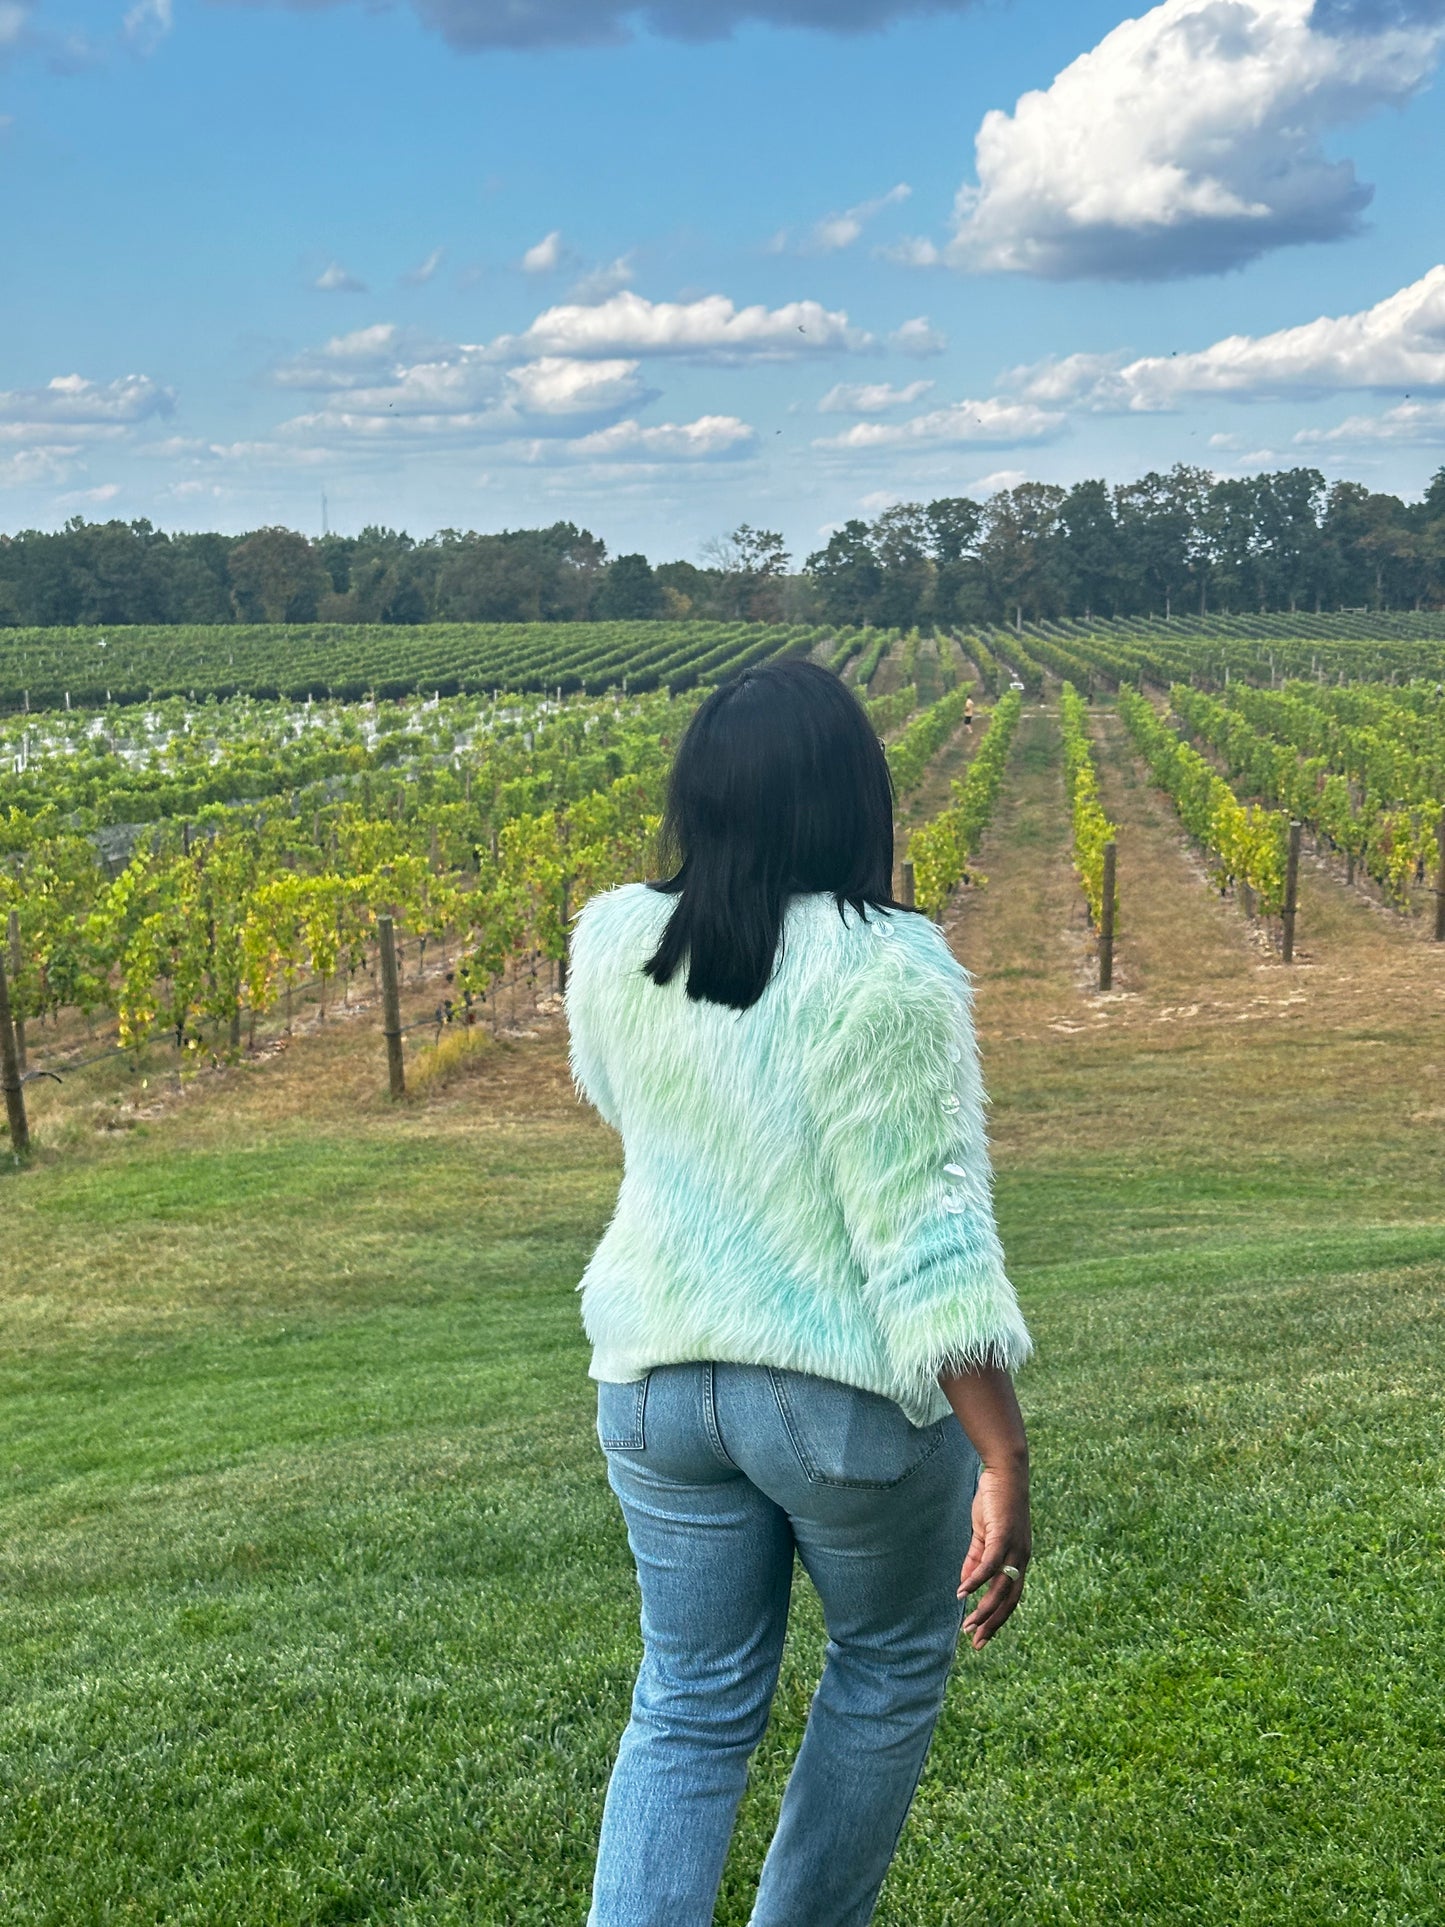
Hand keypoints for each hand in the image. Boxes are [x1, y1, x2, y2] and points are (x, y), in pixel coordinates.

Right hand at [957, 1461, 1030, 1649]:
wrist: (1006, 1472)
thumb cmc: (995, 1502)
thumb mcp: (984, 1536)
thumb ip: (975, 1560)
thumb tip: (965, 1587)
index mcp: (1019, 1560)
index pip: (1011, 1598)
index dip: (997, 1618)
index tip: (981, 1637)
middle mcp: (1022, 1558)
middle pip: (1009, 1600)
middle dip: (993, 1623)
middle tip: (976, 1643)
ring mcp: (1014, 1548)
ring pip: (1001, 1588)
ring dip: (984, 1609)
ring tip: (968, 1625)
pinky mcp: (1003, 1535)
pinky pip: (990, 1564)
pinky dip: (976, 1580)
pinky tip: (963, 1592)